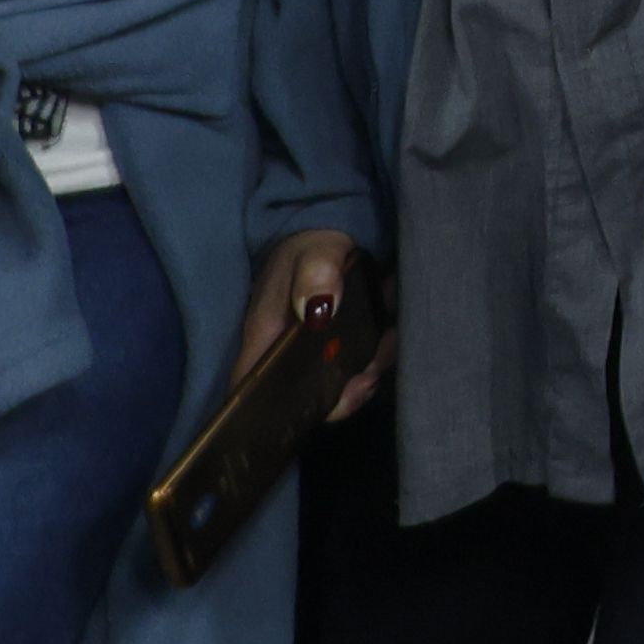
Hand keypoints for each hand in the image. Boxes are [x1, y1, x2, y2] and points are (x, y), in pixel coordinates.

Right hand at [232, 230, 385, 423]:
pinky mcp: (337, 344)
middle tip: (367, 378)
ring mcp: (311, 351)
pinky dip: (375, 360)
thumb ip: (315, 276)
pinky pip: (354, 367)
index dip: (272, 412)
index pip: (252, 388)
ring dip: (364, 376)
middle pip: (302, 397)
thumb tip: (317, 311)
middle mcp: (284, 352)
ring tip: (385, 349)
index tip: (315, 408)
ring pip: (334, 385)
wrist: (331, 230)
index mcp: (265, 337)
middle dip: (339, 397)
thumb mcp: (315, 254)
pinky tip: (391, 338)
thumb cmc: (312, 245)